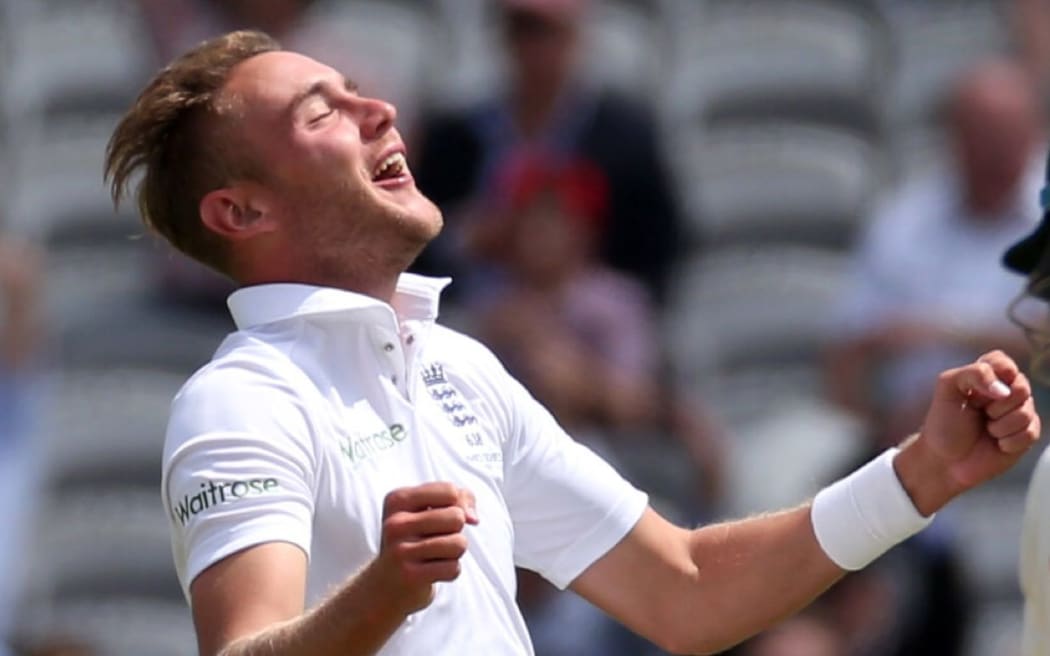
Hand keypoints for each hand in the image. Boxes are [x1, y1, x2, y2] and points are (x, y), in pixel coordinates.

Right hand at [376, 482, 478, 614]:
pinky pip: (453, 568)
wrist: (387, 581)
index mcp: (398, 499)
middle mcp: (395, 523)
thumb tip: (473, 519)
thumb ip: (461, 498)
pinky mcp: (410, 576)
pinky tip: (432, 570)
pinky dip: (450, 571)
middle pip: (457, 517)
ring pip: (459, 543)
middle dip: (456, 530)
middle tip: (437, 538)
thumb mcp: (430, 508)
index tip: (440, 516)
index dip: (455, 505)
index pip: (450, 491)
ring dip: (455, 551)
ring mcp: (400, 550)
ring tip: (436, 554)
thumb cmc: (417, 536)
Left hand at [919, 350, 1040, 493]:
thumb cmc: (944, 424)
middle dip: (997, 404)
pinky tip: (996, 443)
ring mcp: (1019, 414)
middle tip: (980, 412)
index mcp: (986, 377)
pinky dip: (1008, 440)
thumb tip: (1003, 389)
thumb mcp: (947, 389)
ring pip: (1026, 411)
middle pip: (1021, 386)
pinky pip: (1030, 432)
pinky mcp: (1026, 436)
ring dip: (1000, 425)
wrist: (945, 460)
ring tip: (986, 429)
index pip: (1003, 362)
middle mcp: (1006, 392)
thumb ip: (972, 374)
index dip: (998, 373)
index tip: (979, 390)